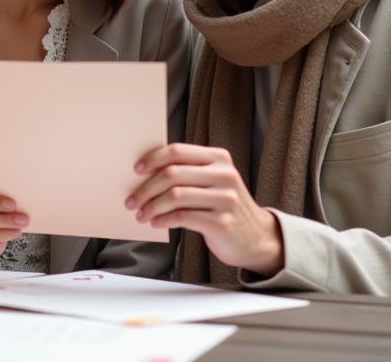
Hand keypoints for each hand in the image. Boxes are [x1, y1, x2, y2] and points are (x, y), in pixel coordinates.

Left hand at [125, 143, 283, 275]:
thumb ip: (189, 172)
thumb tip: (146, 173)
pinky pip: (181, 217)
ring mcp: (225, 199)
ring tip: (142, 214)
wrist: (258, 239)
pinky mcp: (221, 223)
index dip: (153, 159)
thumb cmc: (225, 207)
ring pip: (174, 196)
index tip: (137, 170)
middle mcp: (225, 175)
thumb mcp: (214, 181)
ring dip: (151, 206)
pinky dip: (163, 220)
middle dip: (146, 188)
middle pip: (172, 174)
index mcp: (220, 159)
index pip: (178, 151)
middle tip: (132, 200)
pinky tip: (156, 222)